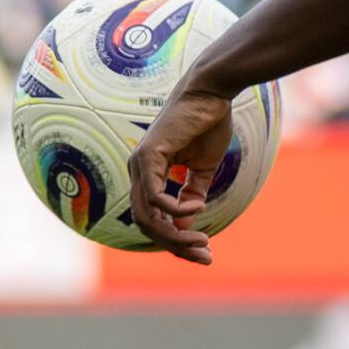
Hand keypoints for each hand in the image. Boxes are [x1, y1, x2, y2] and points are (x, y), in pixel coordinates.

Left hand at [126, 85, 233, 264]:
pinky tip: (196, 209)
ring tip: (202, 240)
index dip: (176, 240)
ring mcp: (139, 164)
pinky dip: (175, 209)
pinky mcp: (148, 156)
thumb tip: (185, 227)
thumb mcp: (202, 169)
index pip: (153, 218)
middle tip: (205, 254)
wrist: (211, 94)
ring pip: (146, 216)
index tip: (204, 252)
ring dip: (174, 235)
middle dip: (175, 246)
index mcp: (148, 173)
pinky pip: (153, 196)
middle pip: (146, 224)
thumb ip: (192, 194)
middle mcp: (138, 171)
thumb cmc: (207, 124)